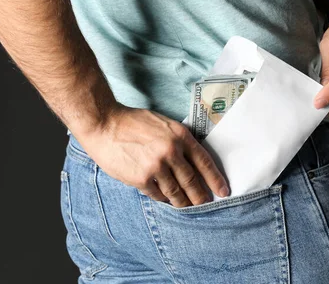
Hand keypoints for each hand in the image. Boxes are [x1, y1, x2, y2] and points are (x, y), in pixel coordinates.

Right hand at [77, 106, 229, 207]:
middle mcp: (171, 151)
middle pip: (192, 180)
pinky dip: (163, 199)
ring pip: (176, 191)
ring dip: (183, 202)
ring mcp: (156, 166)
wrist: (105, 124)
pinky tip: (166, 200)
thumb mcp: (164, 124)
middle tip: (206, 204)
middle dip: (201, 196)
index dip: (215, 179)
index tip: (223, 191)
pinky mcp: (141, 178)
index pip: (204, 161)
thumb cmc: (133, 122)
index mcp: (180, 136)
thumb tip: (193, 161)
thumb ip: (179, 141)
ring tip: (188, 206)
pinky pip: (158, 194)